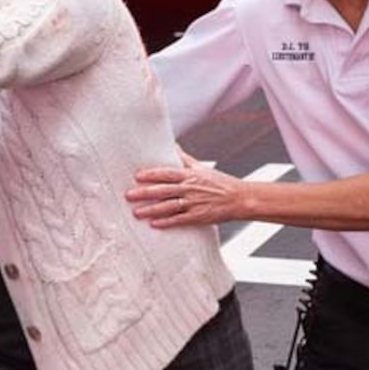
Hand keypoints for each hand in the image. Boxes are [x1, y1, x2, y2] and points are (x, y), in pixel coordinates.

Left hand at [127, 161, 245, 227]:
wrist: (240, 198)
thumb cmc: (220, 182)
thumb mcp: (202, 168)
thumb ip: (185, 158)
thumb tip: (173, 145)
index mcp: (191, 175)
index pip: (167, 173)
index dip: (152, 174)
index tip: (137, 176)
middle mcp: (191, 188)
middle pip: (164, 190)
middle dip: (145, 193)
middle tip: (128, 195)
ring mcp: (194, 203)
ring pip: (169, 206)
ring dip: (151, 210)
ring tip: (136, 212)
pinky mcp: (199, 217)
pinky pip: (180, 219)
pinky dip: (167, 222)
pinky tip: (154, 224)